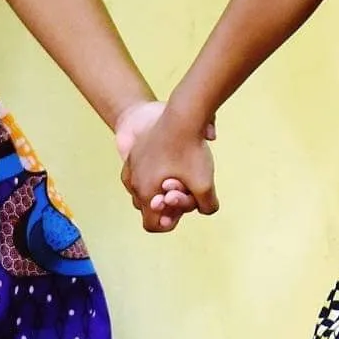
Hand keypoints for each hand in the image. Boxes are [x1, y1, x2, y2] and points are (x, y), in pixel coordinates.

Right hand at [123, 108, 216, 233]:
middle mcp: (133, 182)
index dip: (169, 223)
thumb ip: (207, 206)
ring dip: (158, 190)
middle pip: (147, 207)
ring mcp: (131, 167)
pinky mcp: (134, 153)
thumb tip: (204, 210)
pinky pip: (139, 174)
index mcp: (145, 193)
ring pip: (142, 191)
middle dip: (166, 204)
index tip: (182, 210)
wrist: (181, 114)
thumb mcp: (206, 184)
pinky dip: (153, 176)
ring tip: (177, 177)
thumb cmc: (191, 150)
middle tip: (184, 190)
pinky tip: (170, 165)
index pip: (151, 224)